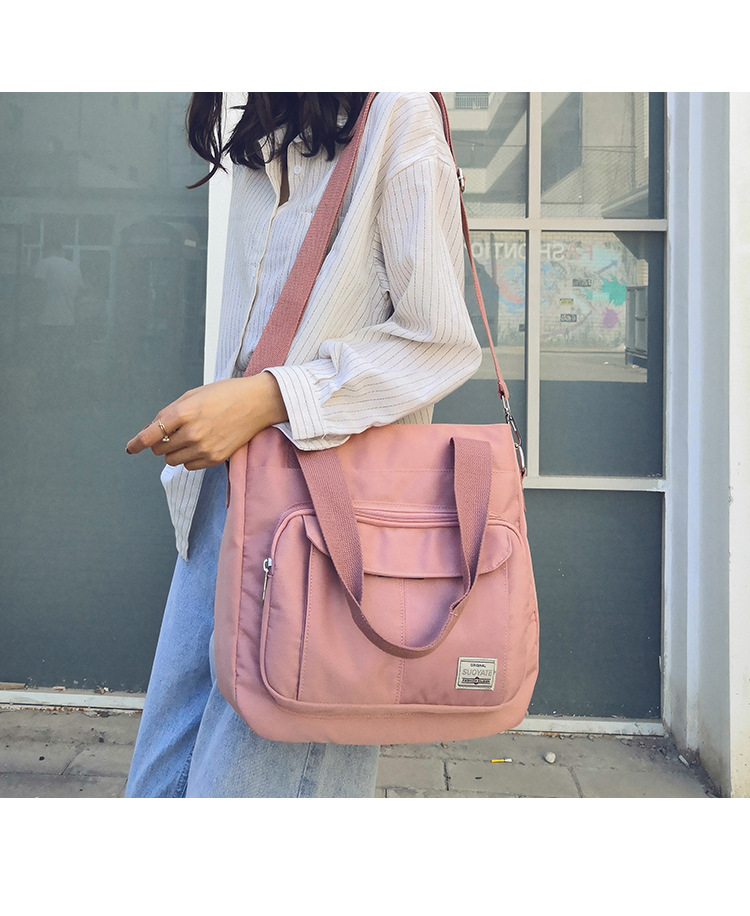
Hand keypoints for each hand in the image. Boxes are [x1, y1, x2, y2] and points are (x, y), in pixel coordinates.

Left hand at [126, 374, 287, 469]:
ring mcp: (204, 448)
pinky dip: (188, 458)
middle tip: (171, 433)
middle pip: (159, 449)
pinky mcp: (215, 459)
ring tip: (188, 438)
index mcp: (184, 412)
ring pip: (172, 460)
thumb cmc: (225, 394)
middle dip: (160, 443)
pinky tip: (200, 445)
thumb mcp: (193, 395)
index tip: (130, 448)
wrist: (257, 403)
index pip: (150, 434)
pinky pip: (189, 466)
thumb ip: (169, 412)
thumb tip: (149, 430)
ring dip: (174, 451)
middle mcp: (192, 433)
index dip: (136, 443)